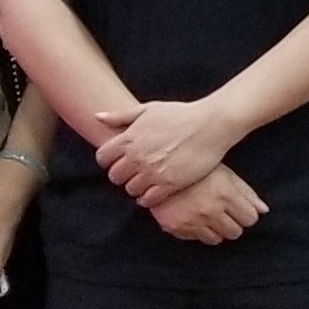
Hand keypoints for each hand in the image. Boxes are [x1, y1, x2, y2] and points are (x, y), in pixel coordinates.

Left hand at [101, 97, 243, 210]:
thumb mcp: (149, 109)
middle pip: (115, 176)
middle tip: (133, 172)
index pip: (102, 158)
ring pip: (130, 190)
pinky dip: (148, 198)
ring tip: (146, 181)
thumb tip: (97, 116)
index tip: (119, 160)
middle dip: (122, 175)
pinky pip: (148, 200)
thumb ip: (121, 115)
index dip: (108, 160)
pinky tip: (154, 191)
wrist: (211, 125)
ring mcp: (152, 172)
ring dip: (136, 187)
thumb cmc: (181, 115)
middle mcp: (137, 157)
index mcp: (129, 138)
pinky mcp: (168, 184)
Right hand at [150, 165, 266, 245]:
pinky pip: (198, 239)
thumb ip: (246, 192)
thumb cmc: (196, 170)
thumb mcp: (225, 174)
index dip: (246, 214)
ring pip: (218, 239)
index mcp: (226, 194)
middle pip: (235, 232)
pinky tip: (197, 219)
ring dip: (217, 230)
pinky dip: (200, 232)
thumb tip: (264, 210)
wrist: (158, 171)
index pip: (250, 218)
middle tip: (225, 213)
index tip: (240, 209)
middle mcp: (211, 210)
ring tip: (210, 216)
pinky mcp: (178, 228)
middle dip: (233, 223)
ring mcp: (194, 221)